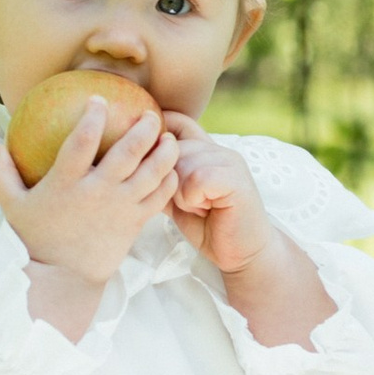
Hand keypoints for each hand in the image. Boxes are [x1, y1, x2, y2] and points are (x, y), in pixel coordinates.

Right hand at [0, 94, 178, 337]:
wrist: (63, 279)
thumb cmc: (36, 239)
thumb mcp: (11, 206)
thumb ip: (2, 174)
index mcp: (66, 183)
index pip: (82, 140)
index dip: (93, 116)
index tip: (98, 99)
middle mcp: (97, 191)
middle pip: (129, 151)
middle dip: (144, 127)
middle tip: (149, 113)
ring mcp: (120, 207)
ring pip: (153, 171)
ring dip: (165, 150)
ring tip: (169, 137)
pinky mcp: (135, 223)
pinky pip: (159, 196)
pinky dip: (168, 180)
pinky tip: (170, 169)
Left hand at [163, 120, 275, 280]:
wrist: (242, 252)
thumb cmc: (209, 226)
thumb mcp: (177, 197)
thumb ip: (163, 176)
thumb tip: (131, 161)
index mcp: (206, 151)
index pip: (178, 122)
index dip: (159, 132)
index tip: (149, 156)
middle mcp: (218, 150)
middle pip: (171, 146)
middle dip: (168, 178)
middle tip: (188, 202)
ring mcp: (229, 161)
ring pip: (182, 163)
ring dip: (181, 192)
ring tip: (198, 207)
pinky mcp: (235, 178)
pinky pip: (196, 178)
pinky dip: (193, 198)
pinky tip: (206, 209)